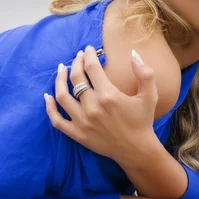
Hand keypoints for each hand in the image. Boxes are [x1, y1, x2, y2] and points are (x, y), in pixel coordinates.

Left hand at [44, 45, 157, 159]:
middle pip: (76, 78)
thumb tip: (133, 53)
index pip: (92, 68)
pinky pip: (56, 120)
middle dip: (75, 63)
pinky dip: (50, 107)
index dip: (89, 55)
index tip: (89, 49)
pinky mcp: (77, 134)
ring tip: (61, 69)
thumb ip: (145, 73)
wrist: (136, 149)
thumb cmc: (143, 120)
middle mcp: (93, 107)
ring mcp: (82, 121)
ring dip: (59, 80)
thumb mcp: (150, 95)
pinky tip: (48, 96)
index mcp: (109, 95)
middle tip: (78, 56)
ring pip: (62, 96)